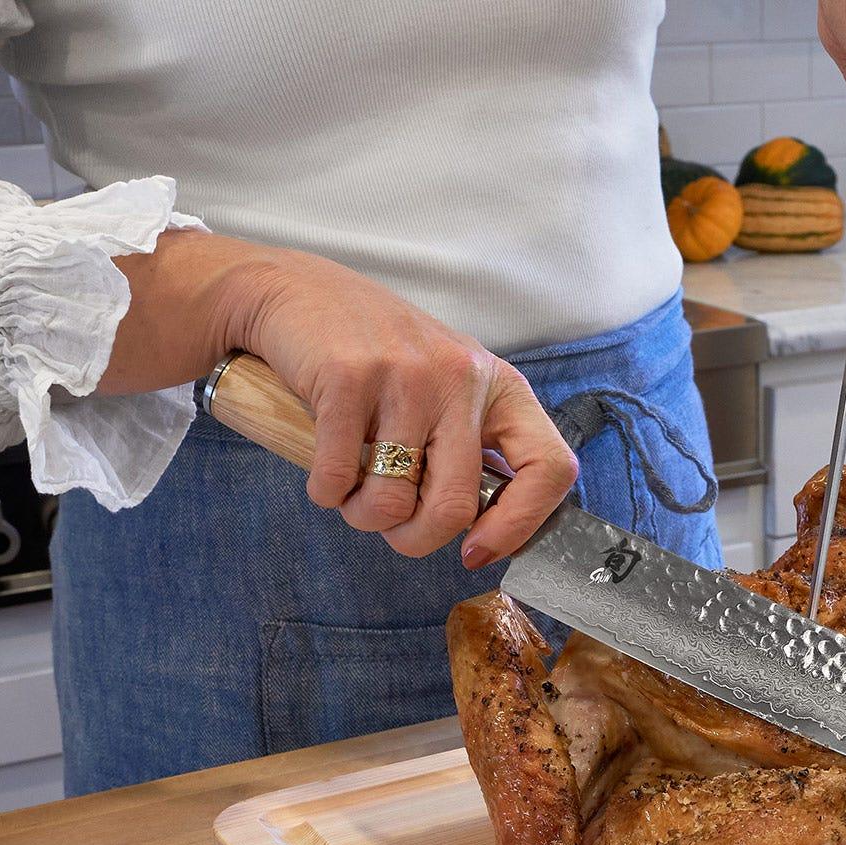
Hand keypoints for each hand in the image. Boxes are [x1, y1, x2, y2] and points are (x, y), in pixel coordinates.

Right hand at [101, 231, 576, 567]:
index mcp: (499, 386)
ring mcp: (407, 374)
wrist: (294, 292)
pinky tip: (323, 469)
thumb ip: (469, 451)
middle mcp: (462, 376)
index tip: (478, 551)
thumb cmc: (375, 358)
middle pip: (457, 507)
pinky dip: (325, 492)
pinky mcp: (348, 377)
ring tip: (352, 489)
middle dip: (415, 540)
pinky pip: (337, 479)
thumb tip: (484, 536)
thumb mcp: (444, 392)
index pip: (551, 468)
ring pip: (392, 502)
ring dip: (363, 516)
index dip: (521, 526)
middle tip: (392, 528)